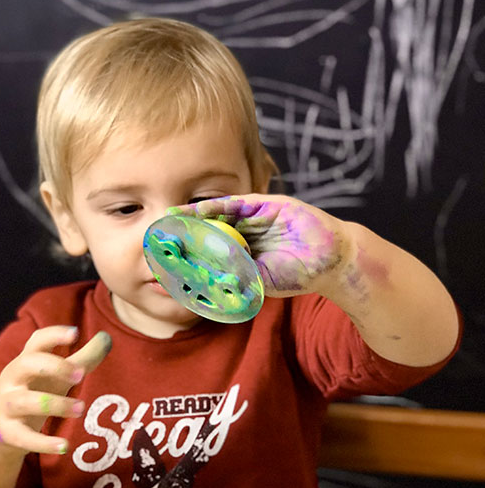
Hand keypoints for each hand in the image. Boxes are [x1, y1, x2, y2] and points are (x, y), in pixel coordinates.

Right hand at [0, 327, 110, 455]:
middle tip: (80, 374)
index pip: (36, 341)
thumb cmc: (34, 390)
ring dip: (56, 404)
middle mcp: (13, 379)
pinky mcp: (7, 431)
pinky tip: (64, 446)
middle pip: (27, 364)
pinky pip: (25, 437)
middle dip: (54, 366)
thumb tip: (107, 338)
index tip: (75, 333)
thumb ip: (82, 358)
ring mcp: (7, 404)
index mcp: (26, 361)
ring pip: (27, 401)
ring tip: (81, 409)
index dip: (54, 335)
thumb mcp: (56, 375)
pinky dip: (44, 443)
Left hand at [168, 194, 349, 297]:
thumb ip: (234, 278)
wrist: (331, 259)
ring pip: (216, 216)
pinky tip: (192, 211)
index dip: (188, 255)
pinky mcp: (263, 205)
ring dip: (192, 218)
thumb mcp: (259, 281)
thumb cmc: (297, 275)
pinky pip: (233, 204)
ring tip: (167, 221)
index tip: (164, 260)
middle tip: (157, 237)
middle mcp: (245, 236)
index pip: (209, 254)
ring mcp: (253, 219)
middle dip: (184, 234)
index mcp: (243, 256)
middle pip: (208, 232)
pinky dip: (212, 207)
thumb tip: (202, 283)